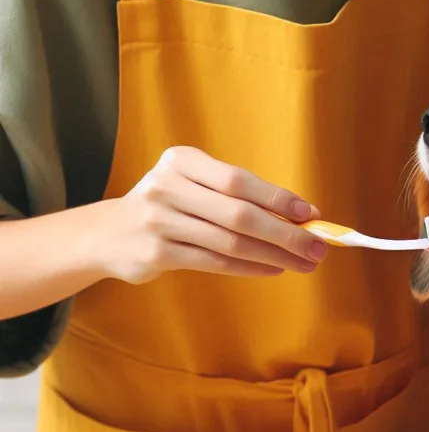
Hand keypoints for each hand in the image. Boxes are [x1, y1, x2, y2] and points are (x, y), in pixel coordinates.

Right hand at [92, 146, 327, 283]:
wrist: (108, 233)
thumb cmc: (168, 207)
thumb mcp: (193, 187)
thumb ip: (236, 197)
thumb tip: (299, 216)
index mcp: (182, 161)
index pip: (239, 180)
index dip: (278, 199)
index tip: (311, 214)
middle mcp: (168, 187)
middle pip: (240, 214)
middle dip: (285, 233)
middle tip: (317, 248)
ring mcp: (160, 221)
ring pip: (230, 243)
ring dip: (274, 255)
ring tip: (302, 263)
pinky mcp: (156, 253)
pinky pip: (215, 263)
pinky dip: (250, 267)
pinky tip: (273, 269)